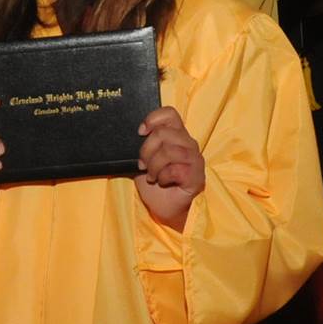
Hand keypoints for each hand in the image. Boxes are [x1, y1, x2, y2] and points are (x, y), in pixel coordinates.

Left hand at [135, 106, 204, 228]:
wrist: (166, 210)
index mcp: (176, 136)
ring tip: (152, 176)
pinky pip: (176, 169)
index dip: (153, 119)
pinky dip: (164, 177)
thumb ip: (141, 147)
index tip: (140, 132)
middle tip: (143, 165)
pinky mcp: (196, 176)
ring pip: (170, 151)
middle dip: (147, 150)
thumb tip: (125, 138)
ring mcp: (194, 159)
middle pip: (164, 132)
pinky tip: (163, 182)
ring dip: (154, 166)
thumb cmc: (156, 185)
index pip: (170, 114)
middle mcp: (188, 144)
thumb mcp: (143, 161)